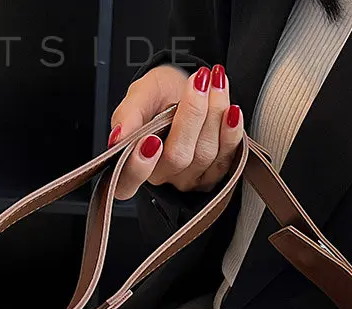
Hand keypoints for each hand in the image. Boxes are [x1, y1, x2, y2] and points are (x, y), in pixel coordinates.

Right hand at [109, 63, 243, 199]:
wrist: (190, 89)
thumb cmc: (162, 95)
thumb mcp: (140, 94)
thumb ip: (128, 114)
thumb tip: (119, 136)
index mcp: (134, 162)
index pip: (127, 183)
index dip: (138, 168)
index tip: (150, 140)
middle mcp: (162, 175)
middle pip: (177, 157)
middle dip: (191, 115)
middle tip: (197, 82)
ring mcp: (190, 178)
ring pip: (204, 154)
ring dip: (214, 114)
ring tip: (214, 82)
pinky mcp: (215, 174)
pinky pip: (227, 158)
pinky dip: (231, 131)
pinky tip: (232, 110)